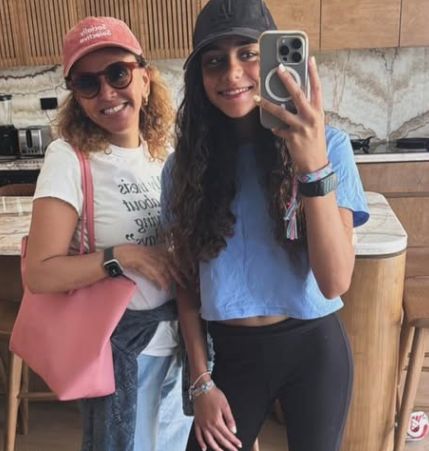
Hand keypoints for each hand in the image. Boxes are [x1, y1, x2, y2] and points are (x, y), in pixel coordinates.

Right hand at [115, 244, 185, 290]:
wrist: (118, 254)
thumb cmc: (131, 254)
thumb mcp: (147, 254)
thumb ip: (156, 260)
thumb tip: (165, 270)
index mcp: (156, 250)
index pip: (172, 259)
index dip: (180, 267)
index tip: (186, 275)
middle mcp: (154, 253)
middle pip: (170, 266)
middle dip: (178, 276)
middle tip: (184, 284)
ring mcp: (148, 259)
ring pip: (163, 271)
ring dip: (168, 281)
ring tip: (171, 288)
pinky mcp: (142, 265)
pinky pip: (153, 275)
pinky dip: (158, 281)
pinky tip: (161, 287)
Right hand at [193, 386, 241, 450]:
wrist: (202, 388)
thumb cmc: (214, 395)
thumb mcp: (225, 405)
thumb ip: (230, 419)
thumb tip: (234, 431)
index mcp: (217, 421)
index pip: (227, 435)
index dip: (234, 441)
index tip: (238, 445)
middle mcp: (209, 425)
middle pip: (220, 439)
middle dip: (228, 446)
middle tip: (233, 450)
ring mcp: (202, 424)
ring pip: (209, 441)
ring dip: (215, 448)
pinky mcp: (197, 422)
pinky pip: (198, 435)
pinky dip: (201, 442)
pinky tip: (204, 448)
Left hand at [257, 56, 327, 173]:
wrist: (315, 163)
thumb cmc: (315, 142)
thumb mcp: (316, 123)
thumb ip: (306, 110)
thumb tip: (291, 99)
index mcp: (318, 111)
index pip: (317, 88)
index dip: (313, 73)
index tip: (309, 59)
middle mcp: (311, 117)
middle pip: (298, 94)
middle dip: (287, 79)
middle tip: (278, 68)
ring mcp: (301, 127)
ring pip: (281, 111)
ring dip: (267, 104)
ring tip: (258, 98)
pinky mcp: (292, 137)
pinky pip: (278, 128)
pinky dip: (275, 127)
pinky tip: (273, 127)